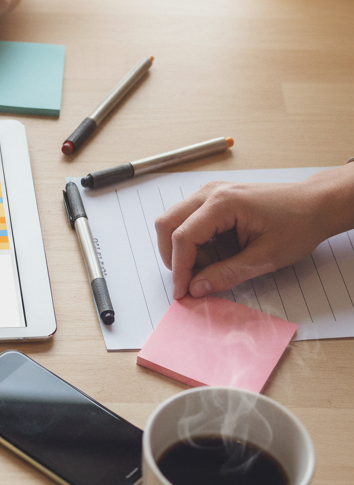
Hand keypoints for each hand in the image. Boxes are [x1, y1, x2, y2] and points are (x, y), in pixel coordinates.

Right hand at [154, 167, 353, 299]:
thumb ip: (227, 274)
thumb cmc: (298, 225)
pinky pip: (188, 220)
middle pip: (167, 224)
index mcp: (223, 203)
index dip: (179, 268)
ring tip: (207, 267)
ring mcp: (210, 193)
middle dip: (172, 257)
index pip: (183, 237)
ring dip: (182, 249)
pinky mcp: (213, 199)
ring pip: (173, 221)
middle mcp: (210, 192)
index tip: (182, 292)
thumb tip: (196, 288)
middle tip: (188, 281)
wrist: (316, 205)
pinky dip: (192, 242)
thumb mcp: (265, 257)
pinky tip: (214, 254)